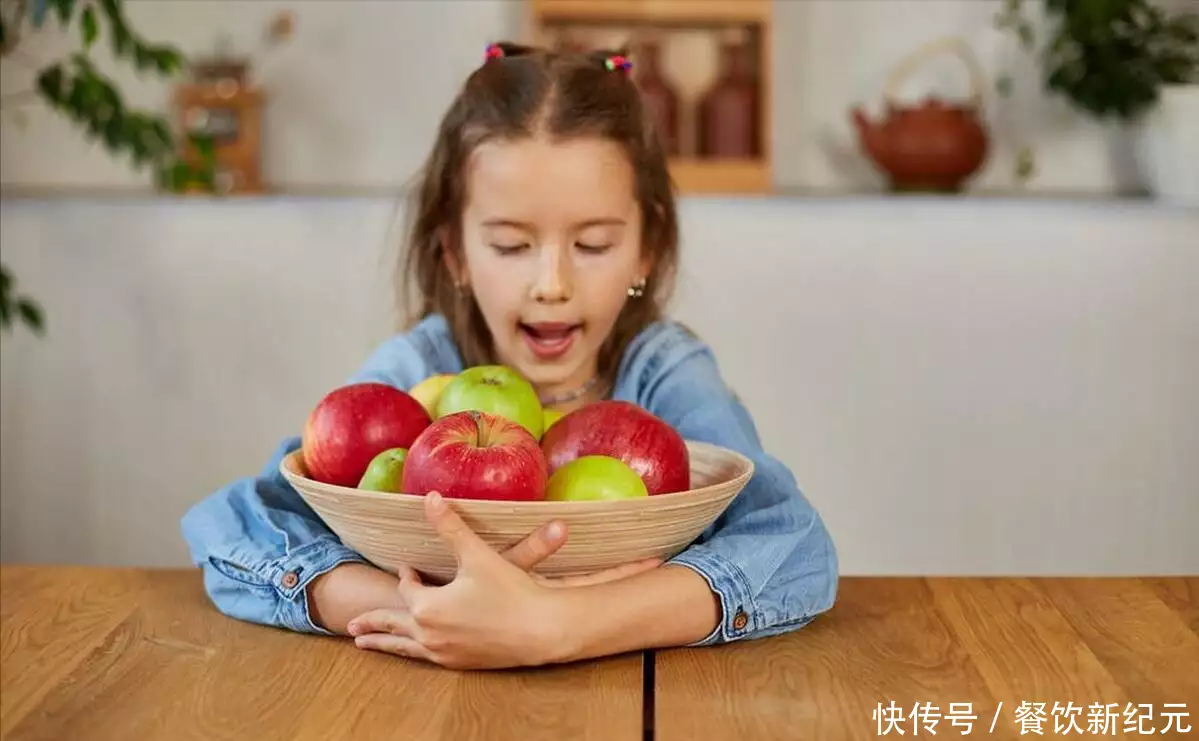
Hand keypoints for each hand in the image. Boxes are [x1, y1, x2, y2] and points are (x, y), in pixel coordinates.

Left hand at [346, 491, 659, 668]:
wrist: (542, 630)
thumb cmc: (511, 590)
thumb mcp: (477, 554)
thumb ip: (450, 526)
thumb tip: (429, 497)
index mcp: (427, 607)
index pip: (408, 587)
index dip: (407, 576)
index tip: (408, 567)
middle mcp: (430, 634)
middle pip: (393, 624)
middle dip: (373, 622)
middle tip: (351, 626)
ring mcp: (444, 653)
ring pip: (405, 648)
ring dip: (384, 644)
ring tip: (363, 645)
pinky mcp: (461, 664)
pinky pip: (425, 659)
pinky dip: (410, 654)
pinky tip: (415, 654)